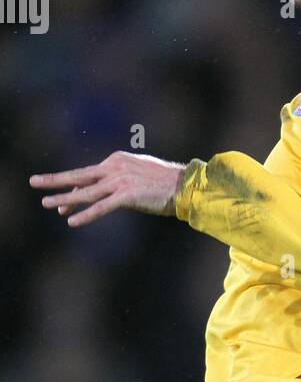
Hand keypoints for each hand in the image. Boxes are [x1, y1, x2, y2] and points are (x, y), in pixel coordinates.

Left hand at [30, 152, 186, 227]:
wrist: (184, 185)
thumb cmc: (162, 182)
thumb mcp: (135, 175)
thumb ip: (114, 182)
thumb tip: (97, 194)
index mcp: (116, 160)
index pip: (87, 175)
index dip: (72, 187)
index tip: (60, 198)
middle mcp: (115, 168)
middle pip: (79, 176)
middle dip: (55, 180)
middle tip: (34, 182)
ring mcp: (120, 181)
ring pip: (86, 193)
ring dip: (65, 199)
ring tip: (47, 204)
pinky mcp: (128, 195)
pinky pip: (102, 207)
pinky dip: (86, 215)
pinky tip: (72, 221)